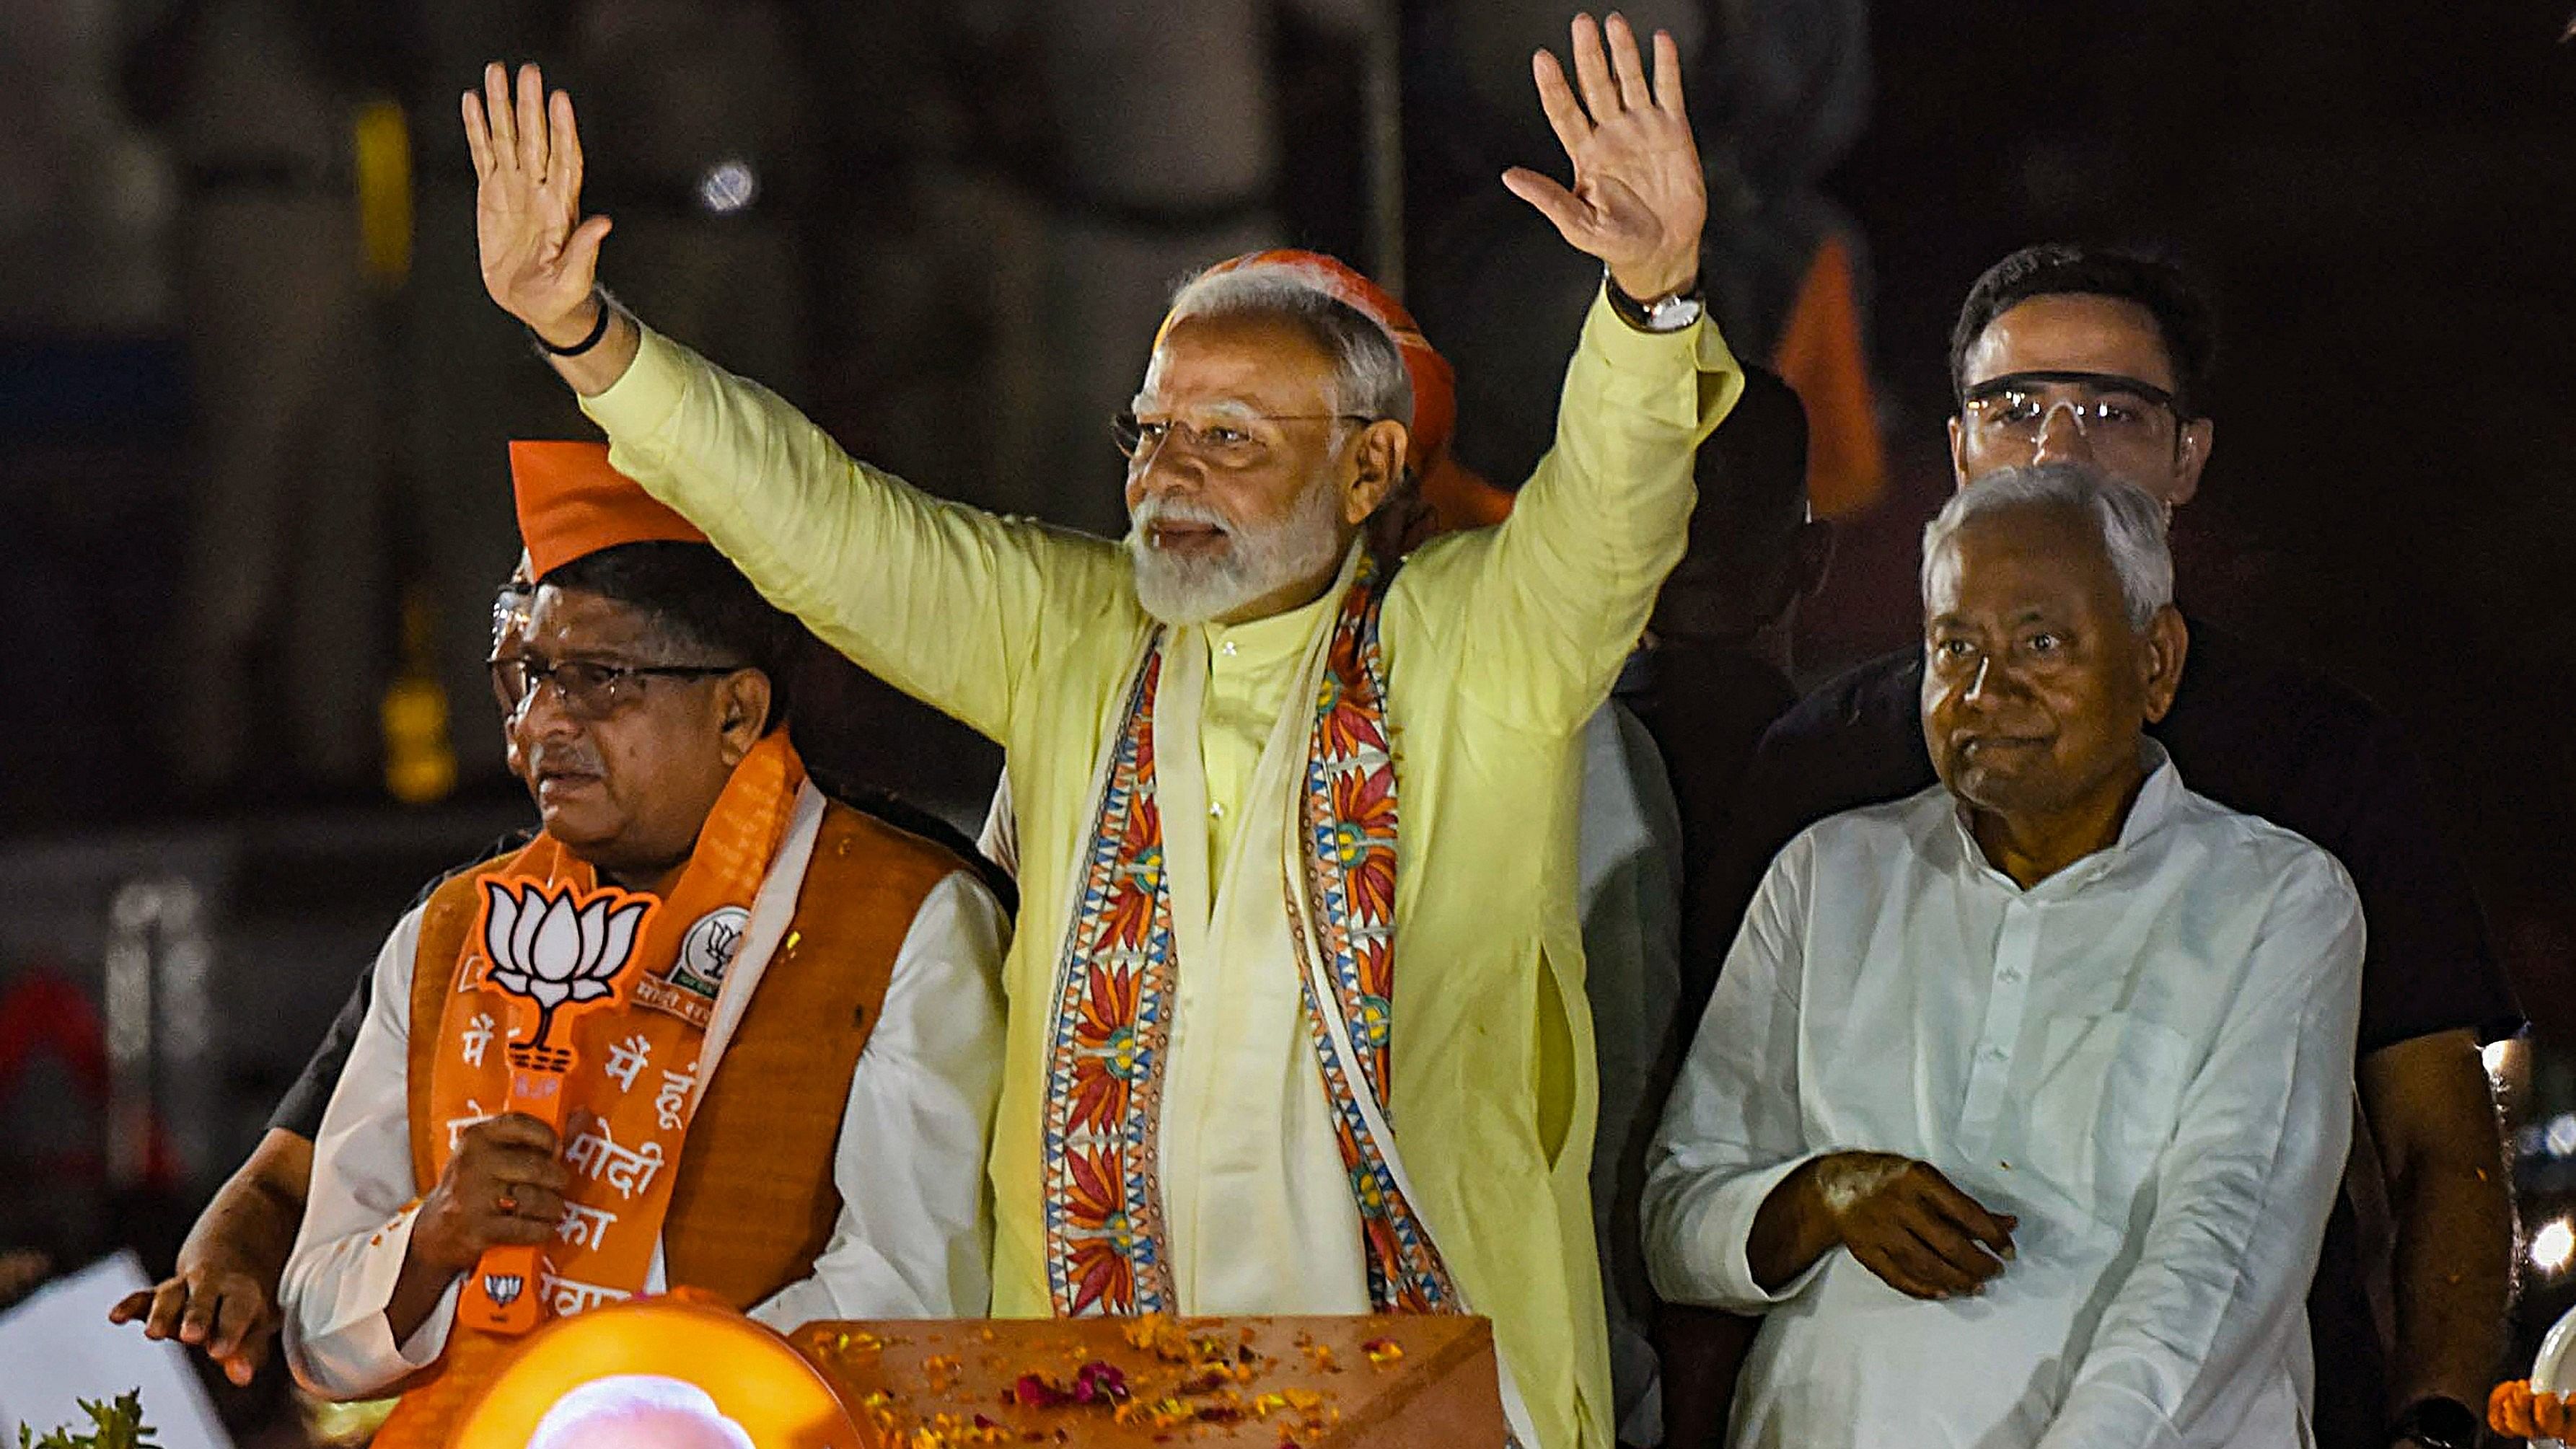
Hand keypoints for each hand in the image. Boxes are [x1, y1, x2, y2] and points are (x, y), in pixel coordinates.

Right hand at [108, 1257, 277, 1386]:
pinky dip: (129, 1306)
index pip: (236, 1310)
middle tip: (191, 1337)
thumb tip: (241, 1377)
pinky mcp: (157, 1295)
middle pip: (203, 1299)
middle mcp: (211, 1285)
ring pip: (170, 1296)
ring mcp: (182, 1288)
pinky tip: (116, 1316)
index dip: (229, 1330)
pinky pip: (142, 1298)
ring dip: (161, 1314)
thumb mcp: (255, 1328)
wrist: (230, 1271)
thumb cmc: (245, 1311)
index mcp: (240, 1293)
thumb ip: (248, 1352)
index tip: (219, 1353)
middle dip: (196, 1317)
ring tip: (153, 1333)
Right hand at [407, 1113, 569, 1276]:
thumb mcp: (493, 1156)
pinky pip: (526, 1228)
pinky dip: (542, 1230)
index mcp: (476, 1138)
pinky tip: (543, 1228)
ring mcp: (472, 1197)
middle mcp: (471, 1163)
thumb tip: (582, 1114)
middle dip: (557, 1180)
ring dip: (552, 1208)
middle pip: (536, 1167)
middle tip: (557, 1186)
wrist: (434, 1233)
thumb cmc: (473, 1187)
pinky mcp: (477, 1229)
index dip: (548, 1137)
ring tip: (552, 1209)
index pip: (521, 1124)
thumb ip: (536, 1137)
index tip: (557, 1150)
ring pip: (535, 1199)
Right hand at [463, 62, 610, 347]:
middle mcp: (539, 189)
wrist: (536, 304)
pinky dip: (477, 128)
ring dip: (502, 105)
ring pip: (507, 138)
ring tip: (495, 72)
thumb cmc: (560, 295)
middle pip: (535, 138)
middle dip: (531, 105)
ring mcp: (516, 188)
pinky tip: (472, 101)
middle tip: (528, 71)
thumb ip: (585, 249)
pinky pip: (484, 154)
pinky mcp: (493, 194)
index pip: (564, 158)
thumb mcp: (573, 278)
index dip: (561, 130)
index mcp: (561, 206)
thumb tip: (605, 223)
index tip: (560, 100)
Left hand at [1503, 12, 1707, 300]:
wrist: (1661, 252)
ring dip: (1622, 51)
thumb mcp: (1577, 225)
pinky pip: (1668, 91)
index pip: (1564, 111)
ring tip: (1614, 23)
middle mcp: (1610, 133)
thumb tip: (1510, 178)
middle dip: (1588, 55)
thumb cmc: (1616, 242)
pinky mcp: (1673, 130)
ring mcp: (1641, 127)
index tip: (1543, 59)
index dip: (1554, 86)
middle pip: (1596, 85)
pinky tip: (1660, 41)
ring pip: (1629, 80)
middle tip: (1580, 24)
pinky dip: (1666, 65)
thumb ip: (1547, 198)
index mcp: (1584, 152)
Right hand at [1809, 1151, 2017, 1299]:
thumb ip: (1966, 1205)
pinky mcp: (1866, 1251)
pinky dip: (1924, 1288)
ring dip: (1956, 1280)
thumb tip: (2009, 1225)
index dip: (1992, 1235)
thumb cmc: (1891, 1181)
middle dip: (1978, 1263)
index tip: (2008, 1251)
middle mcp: (1898, 1204)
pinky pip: (1898, 1277)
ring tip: (1976, 1286)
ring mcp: (1879, 1229)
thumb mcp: (1928, 1180)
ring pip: (1925, 1264)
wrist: (1836, 1188)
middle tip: (1994, 1271)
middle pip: (1947, 1243)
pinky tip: (1944, 1292)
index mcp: (1918, 1179)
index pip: (1965, 1212)